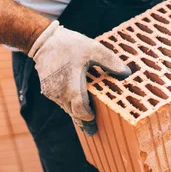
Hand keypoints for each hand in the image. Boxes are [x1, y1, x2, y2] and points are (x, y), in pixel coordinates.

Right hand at [28, 21, 130, 135]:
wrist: (43, 41)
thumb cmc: (70, 45)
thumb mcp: (94, 49)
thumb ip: (110, 62)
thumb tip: (127, 73)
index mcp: (71, 85)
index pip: (79, 109)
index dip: (88, 117)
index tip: (95, 119)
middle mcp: (59, 92)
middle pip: (73, 113)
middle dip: (84, 121)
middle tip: (94, 130)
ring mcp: (52, 92)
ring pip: (67, 108)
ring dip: (77, 112)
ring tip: (89, 118)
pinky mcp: (48, 90)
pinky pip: (61, 102)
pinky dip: (70, 105)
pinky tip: (79, 104)